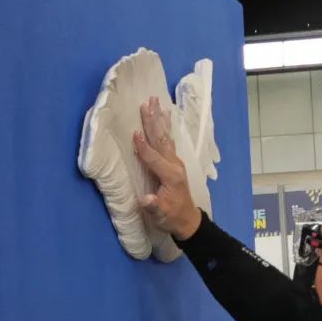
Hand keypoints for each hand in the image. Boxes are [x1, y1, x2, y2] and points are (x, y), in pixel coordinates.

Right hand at [133, 97, 200, 240]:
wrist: (187, 219)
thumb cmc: (171, 217)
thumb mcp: (161, 215)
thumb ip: (154, 206)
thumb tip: (146, 199)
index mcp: (170, 175)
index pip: (154, 158)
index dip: (143, 147)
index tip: (134, 134)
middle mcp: (174, 165)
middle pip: (161, 140)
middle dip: (153, 122)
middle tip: (146, 103)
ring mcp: (175, 162)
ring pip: (165, 136)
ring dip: (159, 119)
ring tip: (154, 101)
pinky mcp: (174, 162)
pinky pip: (168, 140)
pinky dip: (165, 126)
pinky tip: (164, 115)